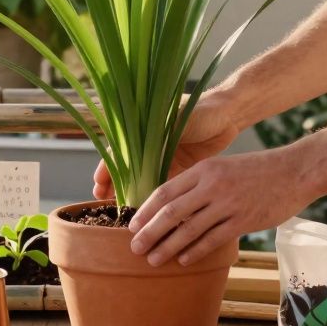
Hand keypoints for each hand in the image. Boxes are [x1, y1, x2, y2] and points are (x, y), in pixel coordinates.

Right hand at [92, 92, 241, 199]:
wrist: (229, 114)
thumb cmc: (200, 111)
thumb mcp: (174, 123)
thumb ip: (157, 142)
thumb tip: (137, 162)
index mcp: (145, 131)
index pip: (118, 152)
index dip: (106, 169)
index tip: (98, 186)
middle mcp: (151, 146)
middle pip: (128, 170)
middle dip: (116, 187)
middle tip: (106, 205)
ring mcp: (165, 158)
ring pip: (144, 181)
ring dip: (134, 196)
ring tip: (125, 214)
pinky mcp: (180, 168)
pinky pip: (164, 186)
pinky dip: (156, 198)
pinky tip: (150, 212)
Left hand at [126, 147, 314, 266]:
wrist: (295, 171)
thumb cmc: (258, 170)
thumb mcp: (224, 167)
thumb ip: (201, 182)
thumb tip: (175, 206)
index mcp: (205, 169)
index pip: (166, 191)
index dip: (146, 210)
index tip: (132, 225)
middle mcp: (213, 185)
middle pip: (171, 212)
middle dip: (149, 231)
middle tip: (134, 247)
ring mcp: (228, 204)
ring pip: (189, 229)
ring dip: (168, 247)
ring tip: (153, 259)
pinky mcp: (244, 221)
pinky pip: (213, 240)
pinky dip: (195, 251)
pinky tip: (183, 260)